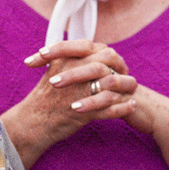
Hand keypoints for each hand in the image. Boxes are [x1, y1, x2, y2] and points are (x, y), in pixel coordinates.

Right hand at [5, 40, 136, 165]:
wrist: (34, 122)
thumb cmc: (44, 97)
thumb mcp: (54, 71)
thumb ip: (71, 59)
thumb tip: (90, 52)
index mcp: (66, 59)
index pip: (95, 47)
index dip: (108, 54)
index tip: (114, 61)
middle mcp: (74, 71)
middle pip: (107, 59)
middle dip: (119, 65)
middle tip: (125, 74)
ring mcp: (80, 91)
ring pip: (111, 82)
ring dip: (126, 86)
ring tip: (134, 91)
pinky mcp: (84, 112)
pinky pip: (110, 108)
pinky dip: (123, 108)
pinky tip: (132, 106)